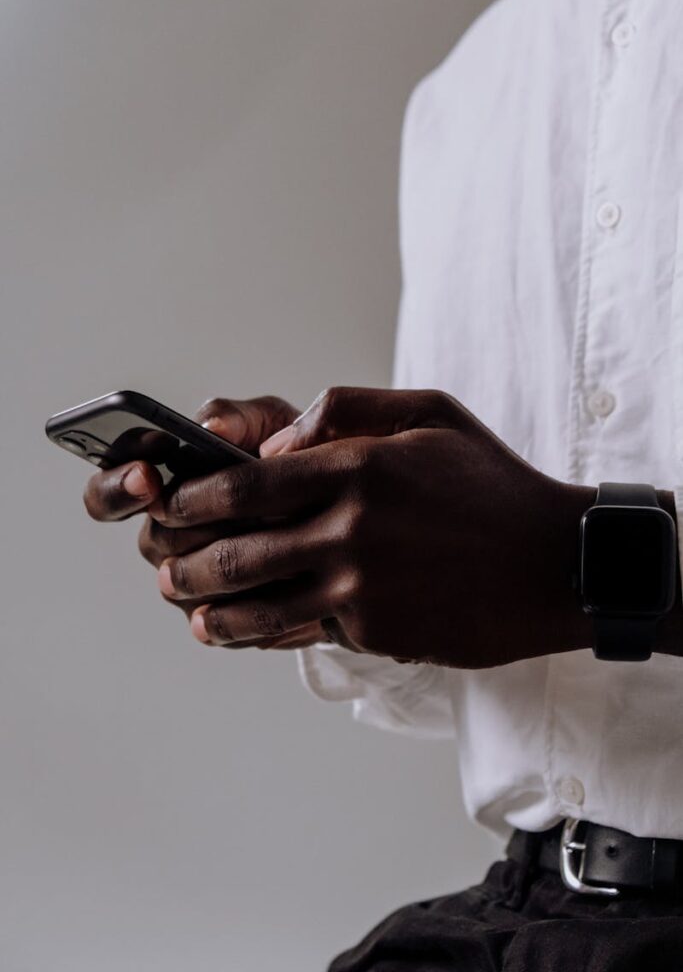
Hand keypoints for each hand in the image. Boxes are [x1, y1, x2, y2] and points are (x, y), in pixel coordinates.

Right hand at [83, 396, 327, 648]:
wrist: (346, 510)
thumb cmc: (295, 457)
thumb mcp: (271, 425)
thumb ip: (237, 418)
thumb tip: (210, 429)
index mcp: (162, 486)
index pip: (108, 495)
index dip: (117, 488)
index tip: (146, 475)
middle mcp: (168, 538)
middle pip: (154, 541)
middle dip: (197, 525)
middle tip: (237, 510)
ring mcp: (193, 585)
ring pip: (188, 585)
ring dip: (232, 559)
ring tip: (281, 535)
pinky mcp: (225, 624)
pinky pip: (225, 623)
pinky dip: (259, 597)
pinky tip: (294, 576)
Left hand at [150, 387, 594, 667]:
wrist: (554, 563)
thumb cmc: (491, 483)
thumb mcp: (429, 414)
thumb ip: (346, 410)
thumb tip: (277, 442)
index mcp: (358, 468)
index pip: (247, 485)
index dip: (196, 497)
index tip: (175, 503)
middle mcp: (352, 530)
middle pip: (239, 553)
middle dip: (188, 561)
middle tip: (166, 566)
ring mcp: (363, 589)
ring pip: (261, 607)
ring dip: (215, 611)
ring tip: (192, 611)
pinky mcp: (378, 633)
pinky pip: (308, 632)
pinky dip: (272, 633)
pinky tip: (248, 633)